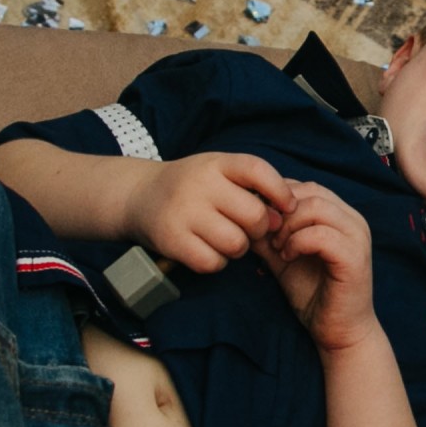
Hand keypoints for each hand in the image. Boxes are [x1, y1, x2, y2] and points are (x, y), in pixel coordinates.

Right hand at [126, 152, 292, 272]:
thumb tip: (282, 217)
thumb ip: (250, 187)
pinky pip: (213, 262)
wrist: (138, 196)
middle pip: (254, 215)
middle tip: (248, 229)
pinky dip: (216, 262)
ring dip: (238, 248)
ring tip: (224, 239)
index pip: (257, 170)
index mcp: (215, 163)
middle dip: (259, 229)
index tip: (287, 207)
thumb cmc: (189, 187)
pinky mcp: (172, 240)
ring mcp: (183, 213)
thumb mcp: (216, 171)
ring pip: (236, 243)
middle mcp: (199, 184)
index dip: (280, 191)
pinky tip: (208, 251)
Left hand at [249, 181, 378, 352]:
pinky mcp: (354, 257)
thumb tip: (240, 215)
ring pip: (316, 207)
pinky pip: (321, 235)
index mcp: (339, 215)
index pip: (306, 187)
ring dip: (287, 226)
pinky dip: (297, 242)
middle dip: (279, 211)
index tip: (258, 222)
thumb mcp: (283, 257)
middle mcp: (352, 220)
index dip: (276, 199)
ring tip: (276, 247)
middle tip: (265, 236)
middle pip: (310, 191)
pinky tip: (287, 257)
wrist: (336, 331)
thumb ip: (267, 235)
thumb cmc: (312, 294)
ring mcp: (357, 236)